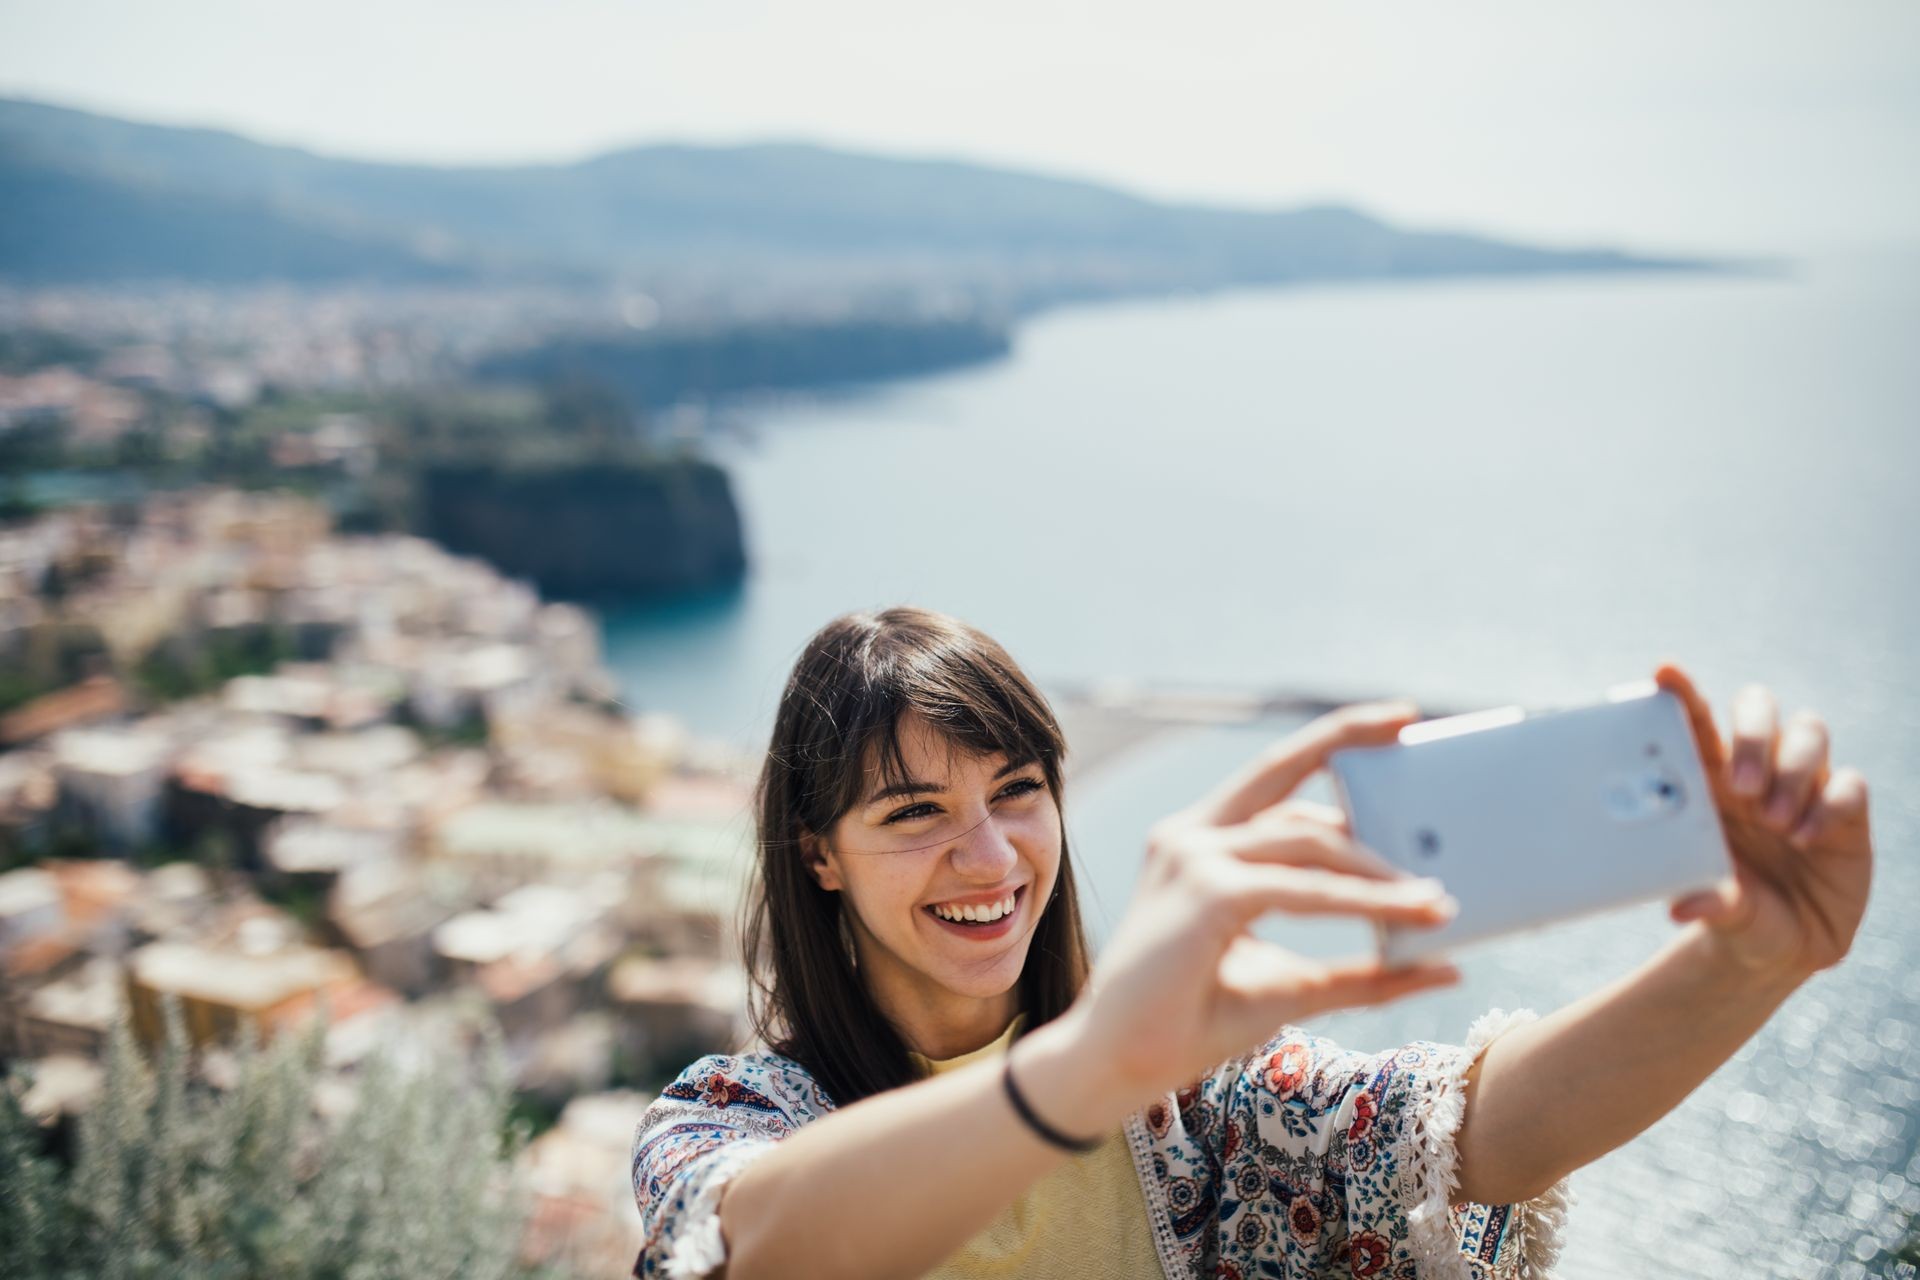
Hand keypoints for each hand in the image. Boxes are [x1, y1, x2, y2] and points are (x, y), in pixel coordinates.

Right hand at [1073, 701, 1459, 1106]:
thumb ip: (1364, 972)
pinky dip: (1361, 901)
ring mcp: (1193, 857)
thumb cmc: (1192, 1023)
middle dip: (1347, 736)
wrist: (1119, 1066)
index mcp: (1201, 845)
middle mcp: (1192, 836)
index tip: (1392, 727)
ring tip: (1436, 900)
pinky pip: (1302, 890)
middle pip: (1280, 767)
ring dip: (1378, 867)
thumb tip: (1447, 964)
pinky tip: (1408, 913)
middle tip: (1411, 718)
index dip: (1330, 749)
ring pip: (1307, 840)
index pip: (1274, 783)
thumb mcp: (1293, 985)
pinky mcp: (1206, 892)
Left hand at [1655, 662, 1873, 980]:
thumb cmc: (1737, 914)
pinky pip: (1849, 782)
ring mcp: (1804, 785)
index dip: (1681, 693)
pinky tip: (1808, 838)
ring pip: (1808, 732)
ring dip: (1791, 769)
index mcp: (1708, 782)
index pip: (1696, 722)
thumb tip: (1683, 908)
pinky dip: (1830, 804)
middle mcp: (1756, 772)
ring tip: (1775, 822)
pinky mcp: (1847, 811)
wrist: (1785, 949)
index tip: (1664, 670)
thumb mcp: (1721, 913)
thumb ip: (1708, 902)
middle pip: (1758, 707)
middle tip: (1740, 786)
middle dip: (1751, 734)